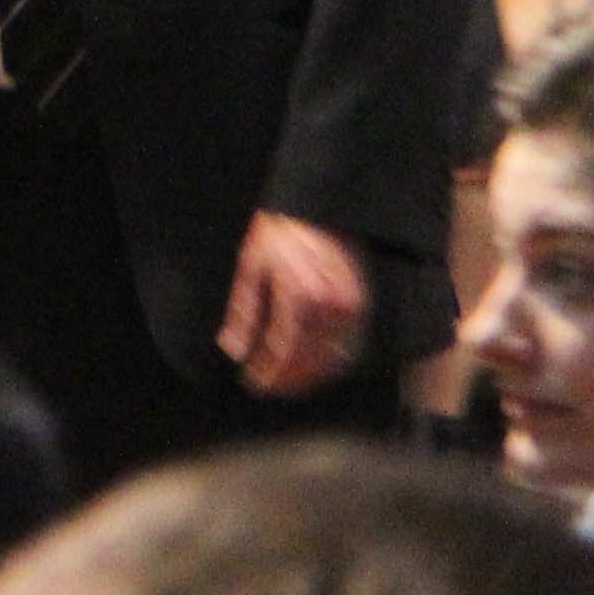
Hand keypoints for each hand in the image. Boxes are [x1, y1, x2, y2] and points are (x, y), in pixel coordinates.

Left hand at [215, 210, 367, 400]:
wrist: (318, 207)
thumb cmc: (279, 231)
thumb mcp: (251, 265)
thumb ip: (243, 312)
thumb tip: (234, 350)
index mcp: (298, 293)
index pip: (282, 349)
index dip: (267, 371)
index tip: (253, 381)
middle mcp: (328, 303)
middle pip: (308, 359)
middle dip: (287, 379)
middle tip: (268, 387)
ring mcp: (348, 304)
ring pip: (330, 357)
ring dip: (308, 375)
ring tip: (287, 382)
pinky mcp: (359, 302)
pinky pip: (346, 343)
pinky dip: (328, 360)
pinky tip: (311, 365)